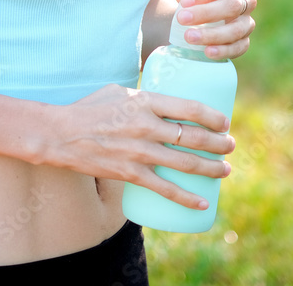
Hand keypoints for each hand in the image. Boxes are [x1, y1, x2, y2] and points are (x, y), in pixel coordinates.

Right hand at [46, 83, 234, 209]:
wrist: (62, 134)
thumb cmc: (90, 107)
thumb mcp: (119, 90)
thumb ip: (144, 96)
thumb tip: (165, 100)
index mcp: (146, 100)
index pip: (190, 107)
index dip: (213, 116)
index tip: (224, 121)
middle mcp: (147, 125)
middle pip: (194, 137)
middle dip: (219, 143)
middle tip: (230, 145)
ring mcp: (140, 151)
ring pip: (186, 163)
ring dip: (211, 169)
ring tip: (225, 170)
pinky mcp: (131, 173)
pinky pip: (165, 189)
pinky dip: (187, 198)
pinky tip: (203, 202)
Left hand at [172, 0, 255, 59]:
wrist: (203, 22)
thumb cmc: (199, 2)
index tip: (184, 2)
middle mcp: (246, 2)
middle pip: (232, 6)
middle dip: (206, 13)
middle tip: (182, 19)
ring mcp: (247, 23)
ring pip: (235, 29)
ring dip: (211, 34)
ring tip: (189, 37)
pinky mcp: (244, 42)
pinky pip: (238, 48)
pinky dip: (222, 51)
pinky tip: (207, 52)